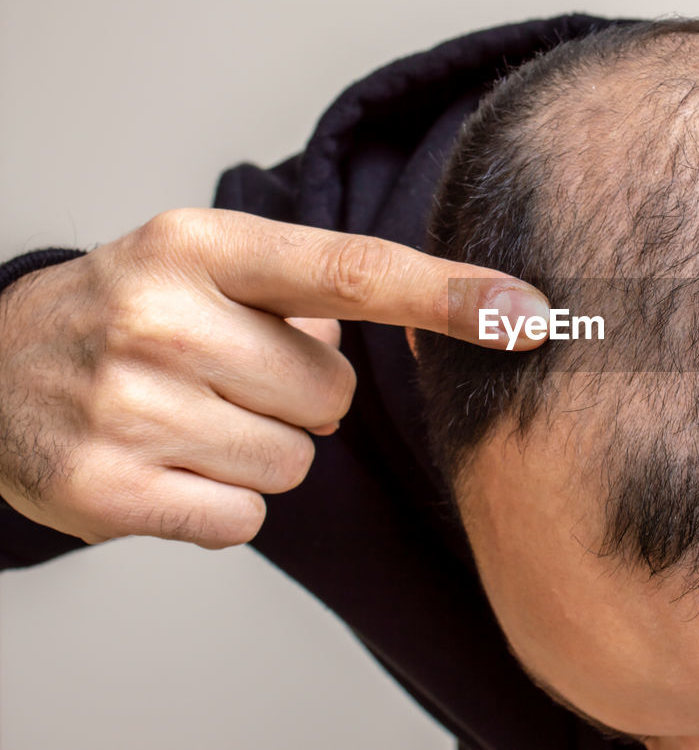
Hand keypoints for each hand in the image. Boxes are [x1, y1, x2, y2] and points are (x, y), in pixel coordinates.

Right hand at [0, 208, 548, 548]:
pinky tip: (167, 464)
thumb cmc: (132, 313)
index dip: (451, 294)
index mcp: (201, 244)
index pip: (353, 270)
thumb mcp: (207, 265)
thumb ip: (314, 287)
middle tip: (225, 376)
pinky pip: (244, 516)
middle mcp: (160, 315)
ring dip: (262, 449)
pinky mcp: (105, 488)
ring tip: (189, 415)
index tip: (531, 312)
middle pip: (333, 395)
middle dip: (301, 397)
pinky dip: (222, 502)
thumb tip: (434, 321)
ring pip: (295, 461)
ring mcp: (127, 404)